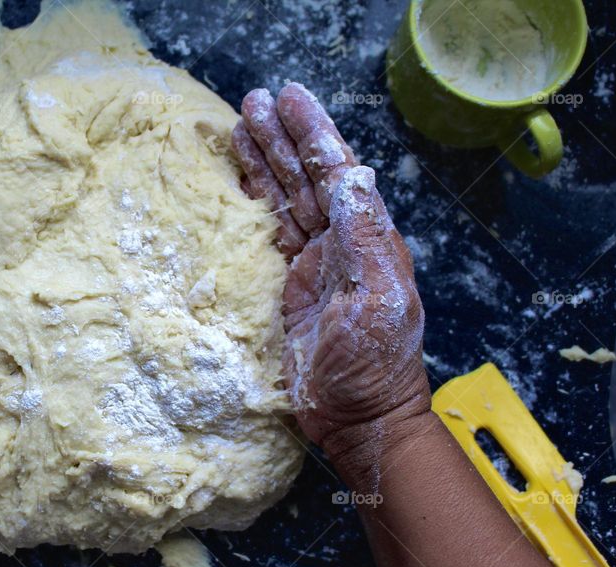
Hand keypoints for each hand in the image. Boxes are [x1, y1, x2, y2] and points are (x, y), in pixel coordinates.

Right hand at [232, 84, 430, 478]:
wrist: (358, 420)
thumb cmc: (373, 368)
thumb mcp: (376, 303)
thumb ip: (364, 241)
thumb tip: (352, 176)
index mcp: (367, 241)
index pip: (337, 173)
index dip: (314, 134)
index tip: (290, 99)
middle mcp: (341, 243)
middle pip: (307, 177)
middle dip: (282, 138)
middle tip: (254, 100)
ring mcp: (313, 263)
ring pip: (286, 198)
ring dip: (265, 161)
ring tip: (240, 123)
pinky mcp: (288, 285)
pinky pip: (269, 232)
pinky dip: (253, 202)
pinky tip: (239, 179)